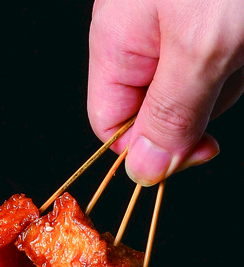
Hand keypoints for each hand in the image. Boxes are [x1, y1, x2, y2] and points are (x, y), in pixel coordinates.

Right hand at [87, 0, 243, 184]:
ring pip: (206, 77)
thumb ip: (171, 115)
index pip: (113, 126)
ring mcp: (179, 17)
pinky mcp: (215, 12)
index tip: (199, 146)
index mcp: (117, 43)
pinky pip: (228, 50)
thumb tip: (143, 172)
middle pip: (165, 104)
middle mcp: (141, 31)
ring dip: (239, 65)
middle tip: (235, 55)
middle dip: (211, 92)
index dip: (153, 145)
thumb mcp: (203, 49)